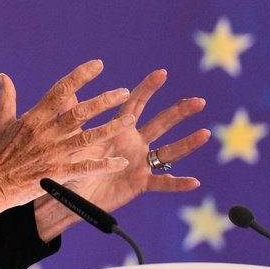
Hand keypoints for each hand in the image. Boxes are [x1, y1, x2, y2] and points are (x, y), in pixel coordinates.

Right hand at [0, 60, 133, 219]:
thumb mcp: (1, 123)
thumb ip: (6, 97)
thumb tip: (2, 75)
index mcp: (34, 118)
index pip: (61, 91)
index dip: (80, 76)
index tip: (98, 65)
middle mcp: (46, 133)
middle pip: (80, 112)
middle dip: (104, 101)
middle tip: (124, 92)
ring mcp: (53, 154)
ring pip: (88, 137)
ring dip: (111, 128)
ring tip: (130, 119)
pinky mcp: (57, 174)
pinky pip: (86, 168)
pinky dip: (104, 165)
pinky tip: (122, 161)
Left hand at [38, 69, 209, 237]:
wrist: (70, 196)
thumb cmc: (71, 164)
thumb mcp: (72, 139)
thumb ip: (72, 116)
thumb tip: (64, 91)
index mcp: (119, 129)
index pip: (136, 104)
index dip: (148, 88)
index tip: (161, 72)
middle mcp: (134, 143)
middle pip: (161, 123)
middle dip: (179, 112)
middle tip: (198, 101)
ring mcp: (140, 163)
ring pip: (168, 151)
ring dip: (187, 143)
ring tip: (205, 134)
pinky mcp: (140, 183)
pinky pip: (162, 183)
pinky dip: (177, 183)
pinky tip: (193, 181)